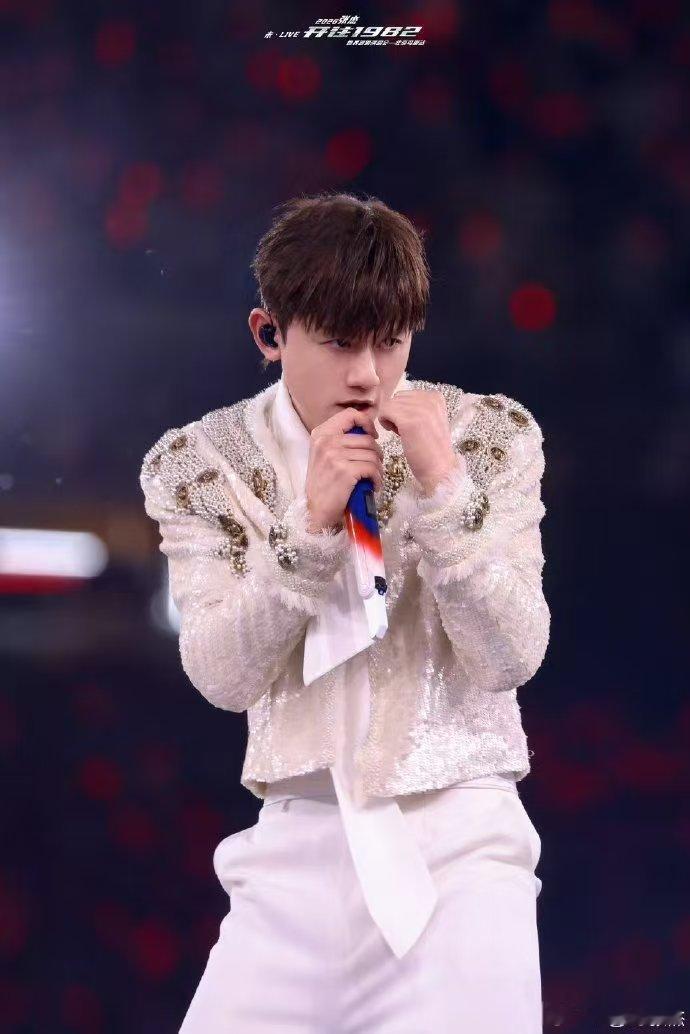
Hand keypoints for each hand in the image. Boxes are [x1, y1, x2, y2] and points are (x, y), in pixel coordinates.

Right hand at [305, 407, 384, 532]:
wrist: (316, 510)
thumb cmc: (324, 484)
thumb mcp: (325, 455)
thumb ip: (340, 440)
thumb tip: (367, 430)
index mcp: (320, 434)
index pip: (350, 414)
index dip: (366, 422)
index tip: (372, 436)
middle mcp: (325, 441)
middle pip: (366, 438)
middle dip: (376, 453)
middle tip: (374, 466)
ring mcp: (334, 455)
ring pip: (372, 454)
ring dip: (378, 468)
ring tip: (372, 478)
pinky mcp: (344, 471)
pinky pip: (372, 468)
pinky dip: (377, 479)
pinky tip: (373, 486)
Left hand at [378, 388, 462, 495]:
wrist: (439, 469)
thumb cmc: (432, 448)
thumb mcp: (431, 419)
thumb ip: (418, 406)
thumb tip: (395, 400)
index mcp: (436, 397)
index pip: (406, 395)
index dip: (404, 411)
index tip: (413, 426)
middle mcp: (429, 399)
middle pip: (397, 398)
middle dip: (397, 414)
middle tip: (407, 432)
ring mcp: (419, 409)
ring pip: (389, 405)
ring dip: (391, 419)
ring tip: (404, 434)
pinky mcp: (408, 421)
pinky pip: (385, 412)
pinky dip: (386, 423)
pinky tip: (397, 435)